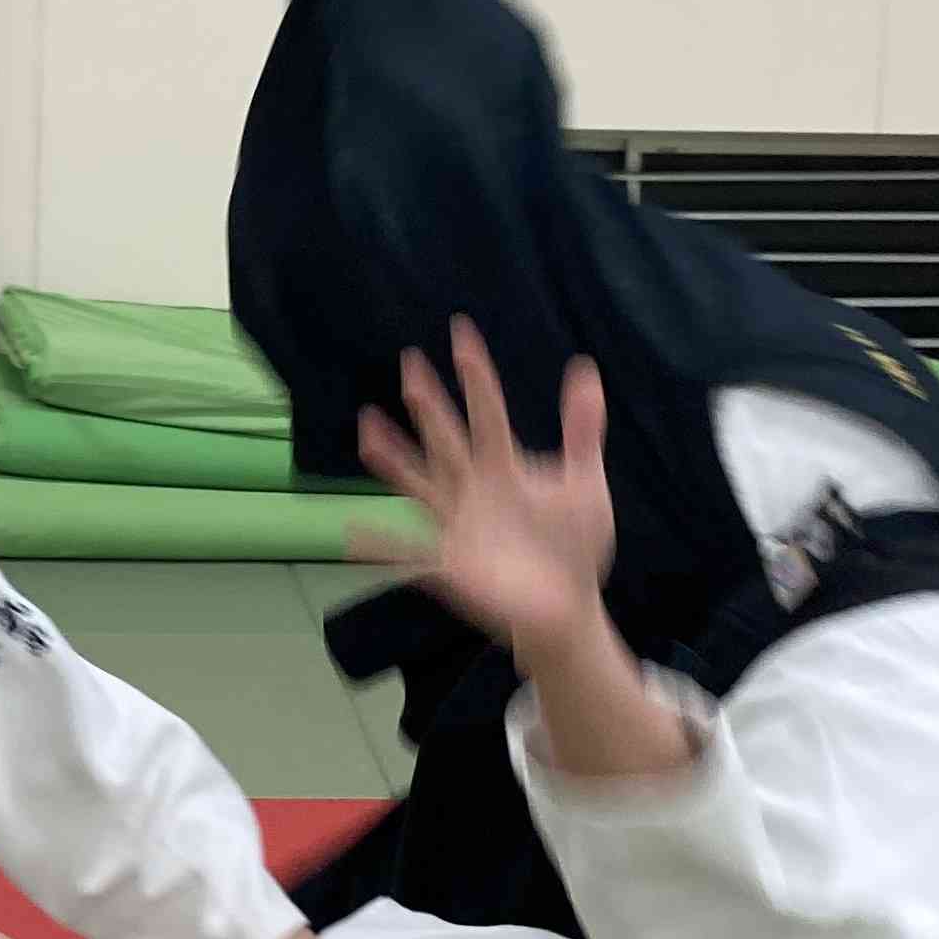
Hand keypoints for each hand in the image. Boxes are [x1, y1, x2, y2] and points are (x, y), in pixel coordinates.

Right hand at [354, 319, 614, 664]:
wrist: (566, 605)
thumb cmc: (572, 544)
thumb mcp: (585, 484)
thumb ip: (581, 431)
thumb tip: (584, 368)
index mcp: (502, 466)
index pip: (487, 412)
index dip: (475, 375)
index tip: (461, 333)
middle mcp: (471, 487)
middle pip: (446, 438)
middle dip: (431, 404)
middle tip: (411, 364)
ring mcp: (455, 525)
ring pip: (418, 483)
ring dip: (394, 458)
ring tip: (369, 429)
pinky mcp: (449, 566)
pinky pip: (408, 553)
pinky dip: (380, 545)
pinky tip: (353, 533)